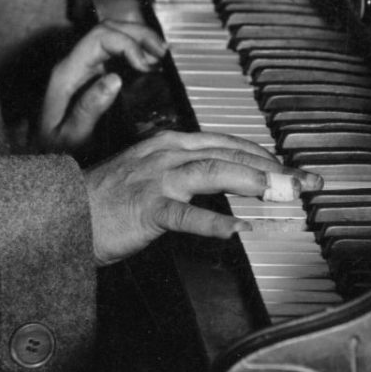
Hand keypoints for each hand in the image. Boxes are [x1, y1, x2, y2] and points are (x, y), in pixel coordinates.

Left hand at [34, 21, 163, 156]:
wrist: (39, 152)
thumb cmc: (53, 148)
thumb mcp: (70, 137)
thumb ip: (89, 108)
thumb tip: (115, 79)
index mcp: (67, 73)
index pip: (99, 38)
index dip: (127, 44)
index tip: (147, 65)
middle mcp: (73, 64)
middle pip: (107, 29)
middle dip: (137, 34)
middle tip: (163, 52)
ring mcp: (81, 67)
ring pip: (110, 36)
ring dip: (137, 39)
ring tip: (160, 54)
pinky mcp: (89, 74)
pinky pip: (112, 52)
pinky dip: (133, 50)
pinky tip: (148, 62)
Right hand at [81, 128, 310, 264]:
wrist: (65, 212)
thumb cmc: (108, 198)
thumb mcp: (151, 171)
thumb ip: (185, 169)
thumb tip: (225, 176)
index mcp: (171, 142)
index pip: (229, 142)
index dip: (265, 154)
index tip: (293, 170)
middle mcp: (168, 153)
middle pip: (230, 153)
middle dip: (273, 167)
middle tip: (305, 182)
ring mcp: (157, 178)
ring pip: (212, 171)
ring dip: (251, 180)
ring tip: (279, 192)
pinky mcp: (147, 207)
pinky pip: (185, 214)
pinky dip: (213, 220)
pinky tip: (237, 229)